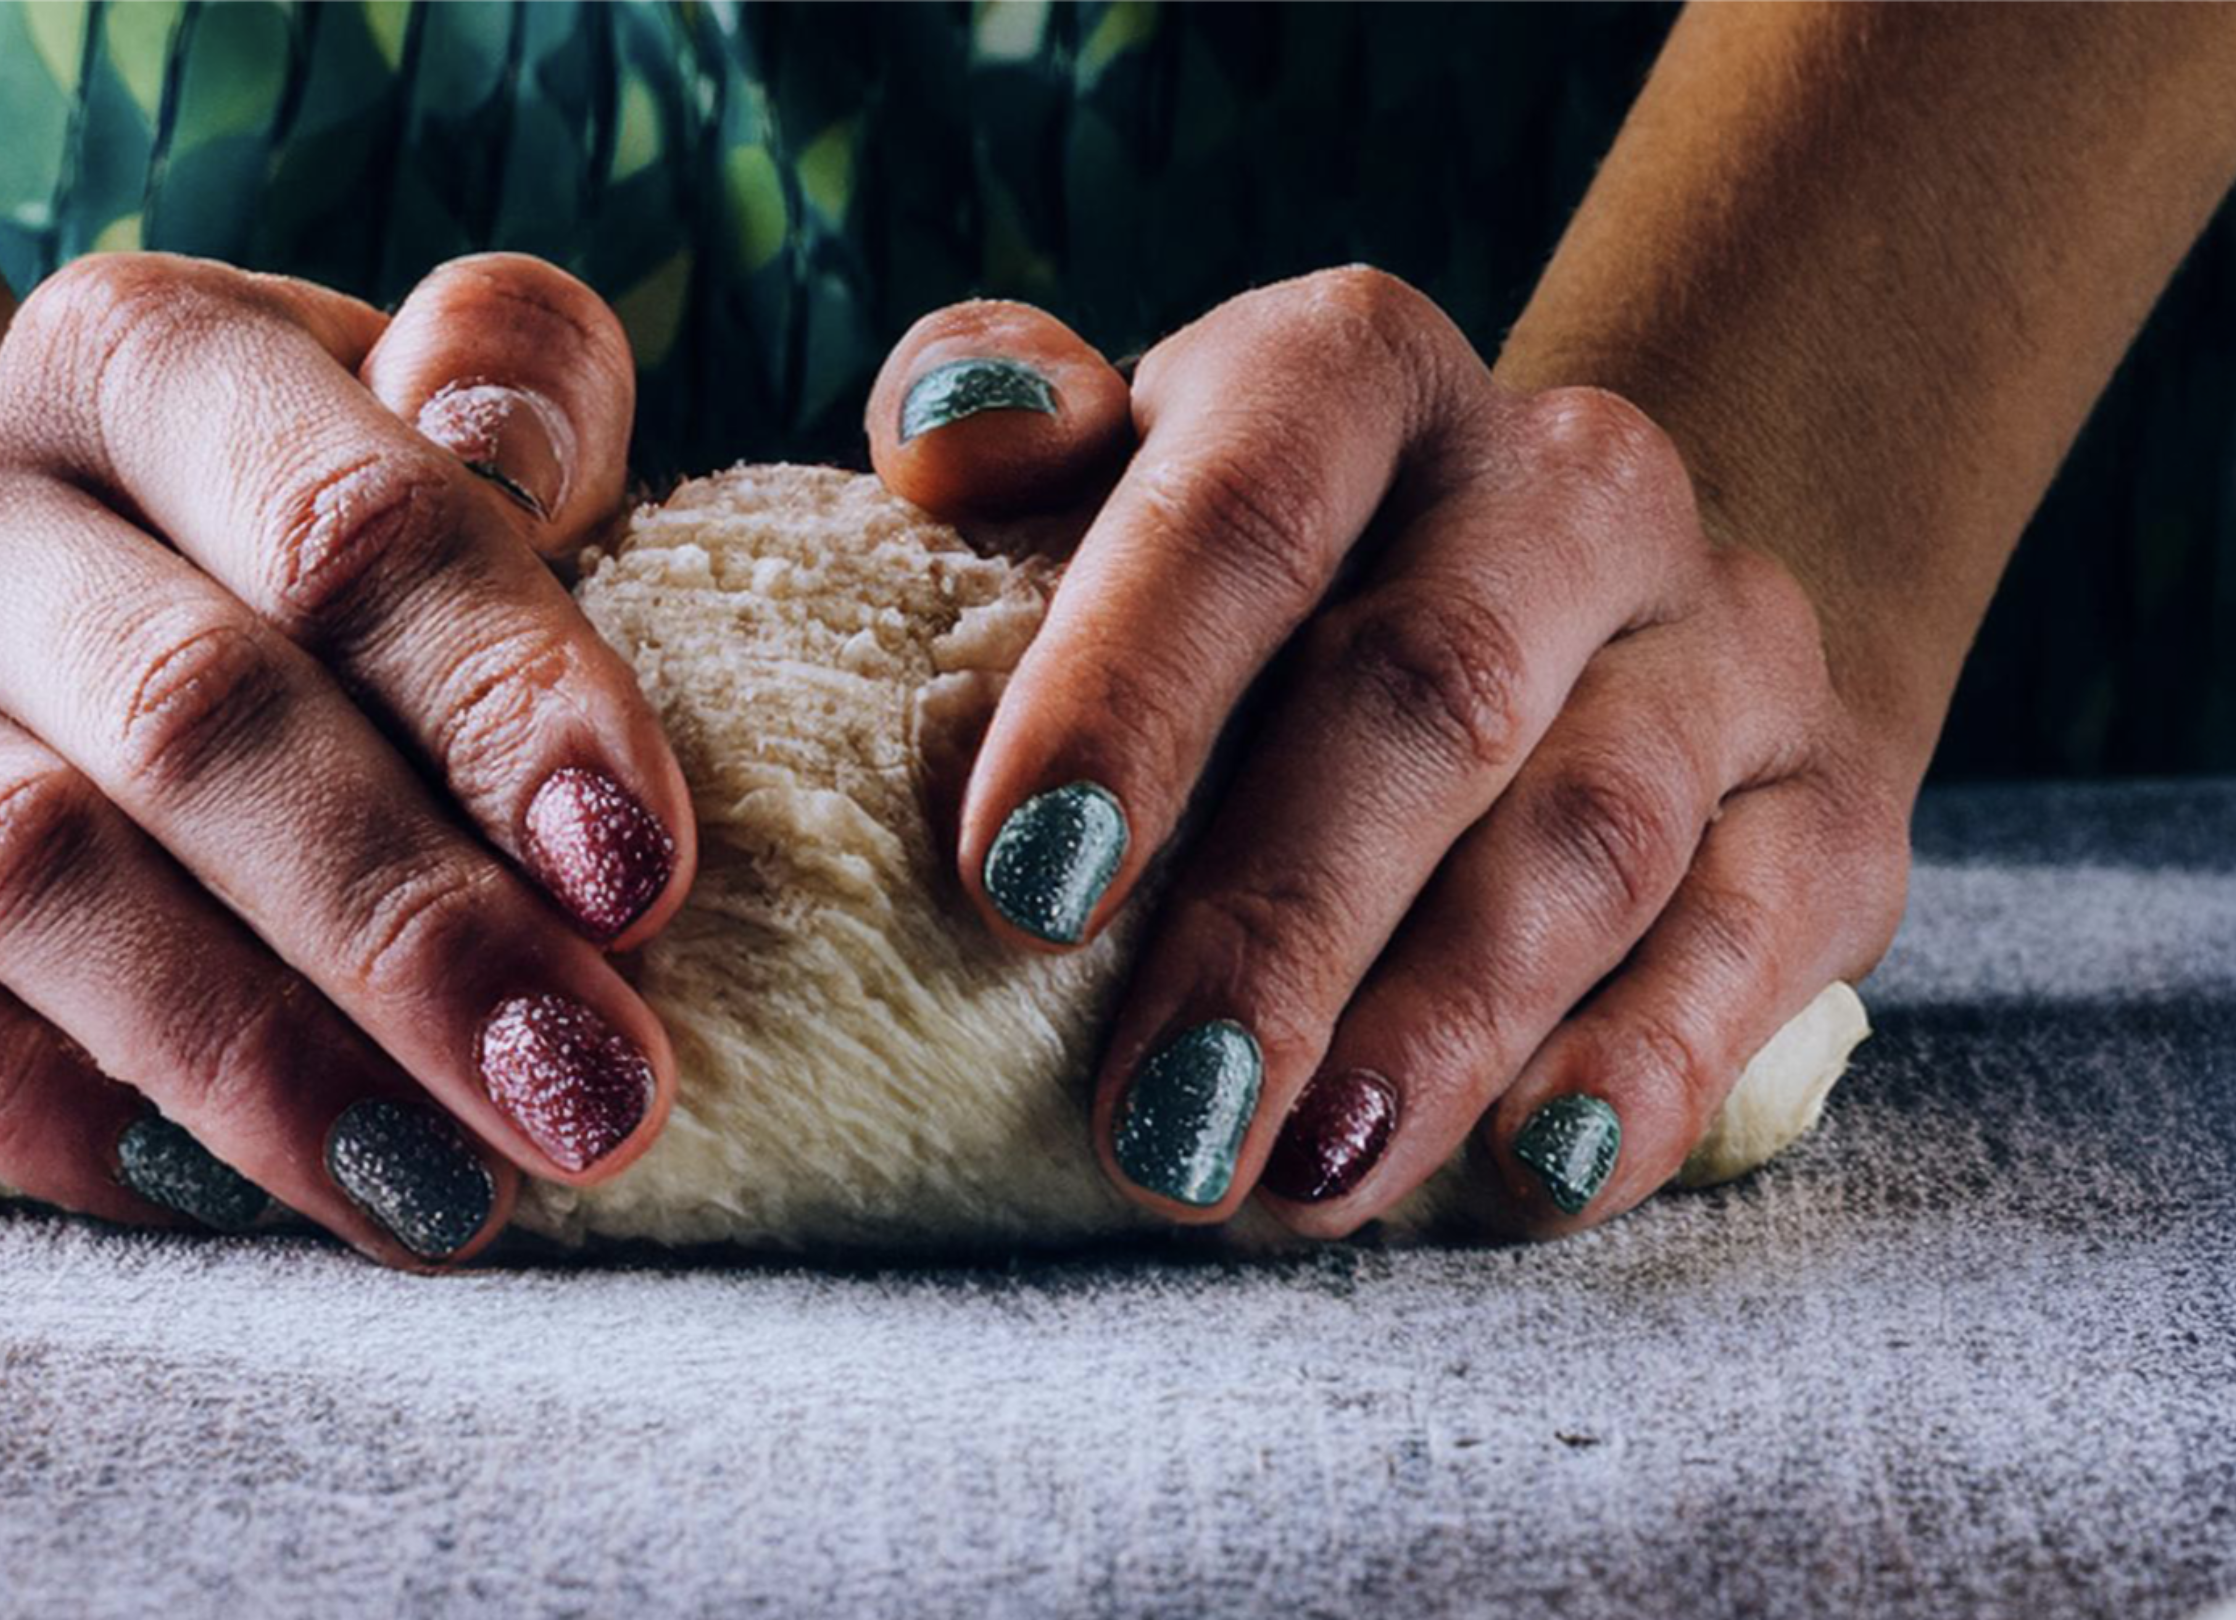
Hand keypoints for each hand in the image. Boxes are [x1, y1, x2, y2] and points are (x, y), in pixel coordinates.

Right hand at [0, 252, 690, 1267]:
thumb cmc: (254, 554)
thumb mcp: (399, 432)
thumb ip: (512, 387)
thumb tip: (505, 437)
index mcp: (138, 357)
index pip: (344, 522)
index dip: (504, 703)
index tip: (639, 876)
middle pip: (193, 713)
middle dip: (412, 928)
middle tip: (584, 1092)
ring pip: (34, 873)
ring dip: (258, 1056)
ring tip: (442, 1191)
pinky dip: (45, 1110)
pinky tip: (210, 1197)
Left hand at [866, 270, 1913, 1236]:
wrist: (1592, 600)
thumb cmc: (1278, 570)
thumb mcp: (1131, 465)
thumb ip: (1003, 414)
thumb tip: (953, 444)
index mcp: (1359, 374)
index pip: (1245, 505)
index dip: (1130, 693)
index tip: (1018, 888)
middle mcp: (1565, 482)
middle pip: (1427, 692)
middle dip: (1279, 927)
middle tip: (1155, 1121)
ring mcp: (1725, 639)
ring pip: (1593, 832)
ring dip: (1442, 1025)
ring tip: (1304, 1177)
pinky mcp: (1826, 800)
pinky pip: (1754, 938)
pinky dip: (1644, 1065)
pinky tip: (1532, 1175)